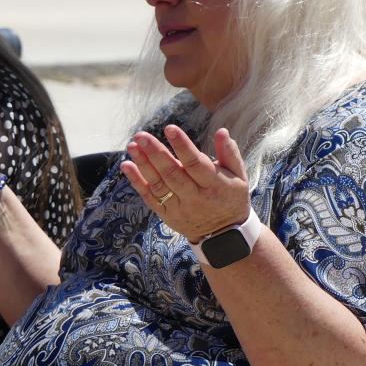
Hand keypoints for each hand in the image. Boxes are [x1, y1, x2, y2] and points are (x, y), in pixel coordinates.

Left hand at [121, 126, 250, 241]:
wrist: (224, 236)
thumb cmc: (231, 198)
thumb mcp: (239, 177)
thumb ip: (229, 154)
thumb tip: (221, 131)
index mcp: (214, 185)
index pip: (195, 163)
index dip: (182, 145)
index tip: (170, 128)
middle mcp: (195, 197)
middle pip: (172, 173)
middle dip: (155, 153)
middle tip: (141, 135)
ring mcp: (179, 207)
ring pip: (158, 185)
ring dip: (143, 165)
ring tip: (132, 146)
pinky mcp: (167, 214)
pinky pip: (149, 198)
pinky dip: (137, 182)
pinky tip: (127, 166)